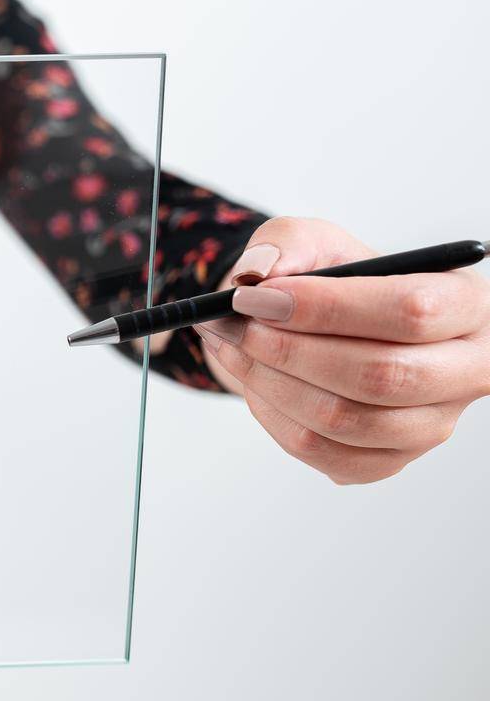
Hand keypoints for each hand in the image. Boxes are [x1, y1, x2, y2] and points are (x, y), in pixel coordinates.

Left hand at [196, 217, 489, 483]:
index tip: (262, 298)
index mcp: (468, 305)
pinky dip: (271, 415)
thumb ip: (285, 243)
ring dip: (271, 382)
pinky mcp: (386, 460)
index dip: (330, 307)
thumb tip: (255, 277)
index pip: (413, 311)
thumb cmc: (330, 280)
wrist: (317, 327)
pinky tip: (256, 381)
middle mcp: (466, 371)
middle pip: (382, 375)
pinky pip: (319, 450)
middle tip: (237, 325)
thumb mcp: (312, 240)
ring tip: (234, 346)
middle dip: (291, 349)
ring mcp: (430, 425)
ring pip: (344, 419)